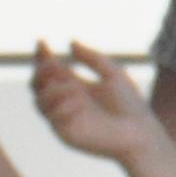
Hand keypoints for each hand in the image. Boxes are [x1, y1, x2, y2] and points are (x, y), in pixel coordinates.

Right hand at [31, 42, 166, 164]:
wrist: (138, 133)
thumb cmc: (130, 105)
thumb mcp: (113, 74)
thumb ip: (92, 58)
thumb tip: (71, 43)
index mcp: (75, 86)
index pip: (50, 69)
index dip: (42, 56)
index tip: (42, 43)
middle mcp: (65, 100)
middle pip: (36, 83)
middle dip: (41, 71)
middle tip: (55, 65)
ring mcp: (63, 117)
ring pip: (38, 100)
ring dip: (52, 90)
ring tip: (73, 89)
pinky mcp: (65, 132)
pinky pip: (51, 118)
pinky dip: (61, 108)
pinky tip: (79, 105)